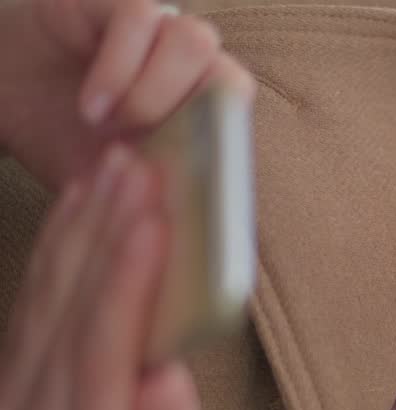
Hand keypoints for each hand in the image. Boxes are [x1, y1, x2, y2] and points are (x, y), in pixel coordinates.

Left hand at [0, 143, 213, 409]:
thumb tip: (167, 369)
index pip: (104, 356)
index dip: (127, 285)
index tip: (156, 225)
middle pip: (69, 312)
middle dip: (107, 232)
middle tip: (143, 169)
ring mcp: (10, 392)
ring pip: (45, 295)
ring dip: (81, 224)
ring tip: (117, 168)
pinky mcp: (6, 370)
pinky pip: (31, 297)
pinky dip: (56, 244)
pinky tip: (80, 202)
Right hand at [1, 0, 254, 189]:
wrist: (4, 90)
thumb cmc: (68, 141)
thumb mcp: (116, 186)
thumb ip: (161, 204)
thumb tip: (213, 266)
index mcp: (202, 117)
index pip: (240, 125)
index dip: (224, 154)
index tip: (184, 189)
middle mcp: (190, 71)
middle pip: (232, 79)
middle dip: (192, 119)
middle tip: (140, 148)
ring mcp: (158, 33)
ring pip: (196, 40)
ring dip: (155, 90)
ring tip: (108, 123)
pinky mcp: (119, 4)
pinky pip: (142, 18)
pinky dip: (119, 66)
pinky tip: (92, 103)